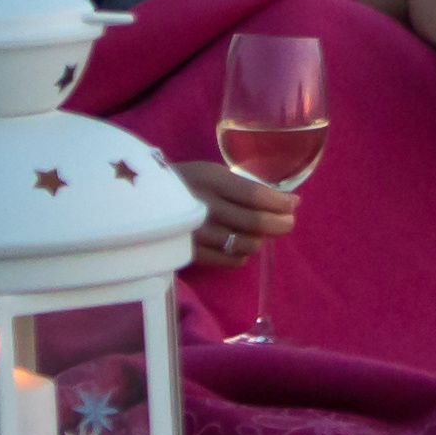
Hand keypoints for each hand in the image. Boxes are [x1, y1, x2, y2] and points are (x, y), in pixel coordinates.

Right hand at [172, 157, 301, 268]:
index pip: (255, 195)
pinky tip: (238, 245)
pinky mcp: (190, 253)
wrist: (142, 202)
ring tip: (257, 233)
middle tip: (286, 222)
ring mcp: (197, 233)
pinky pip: (230, 260)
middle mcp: (205, 207)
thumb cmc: (186, 183)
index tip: (293, 204)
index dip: (279, 202)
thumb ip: (246, 187)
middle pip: (255, 222)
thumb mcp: (213, 173)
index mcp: (211, 180)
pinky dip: (241, 254)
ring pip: (246, 244)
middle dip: (279, 223)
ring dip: (258, 239)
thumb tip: (289, 201)